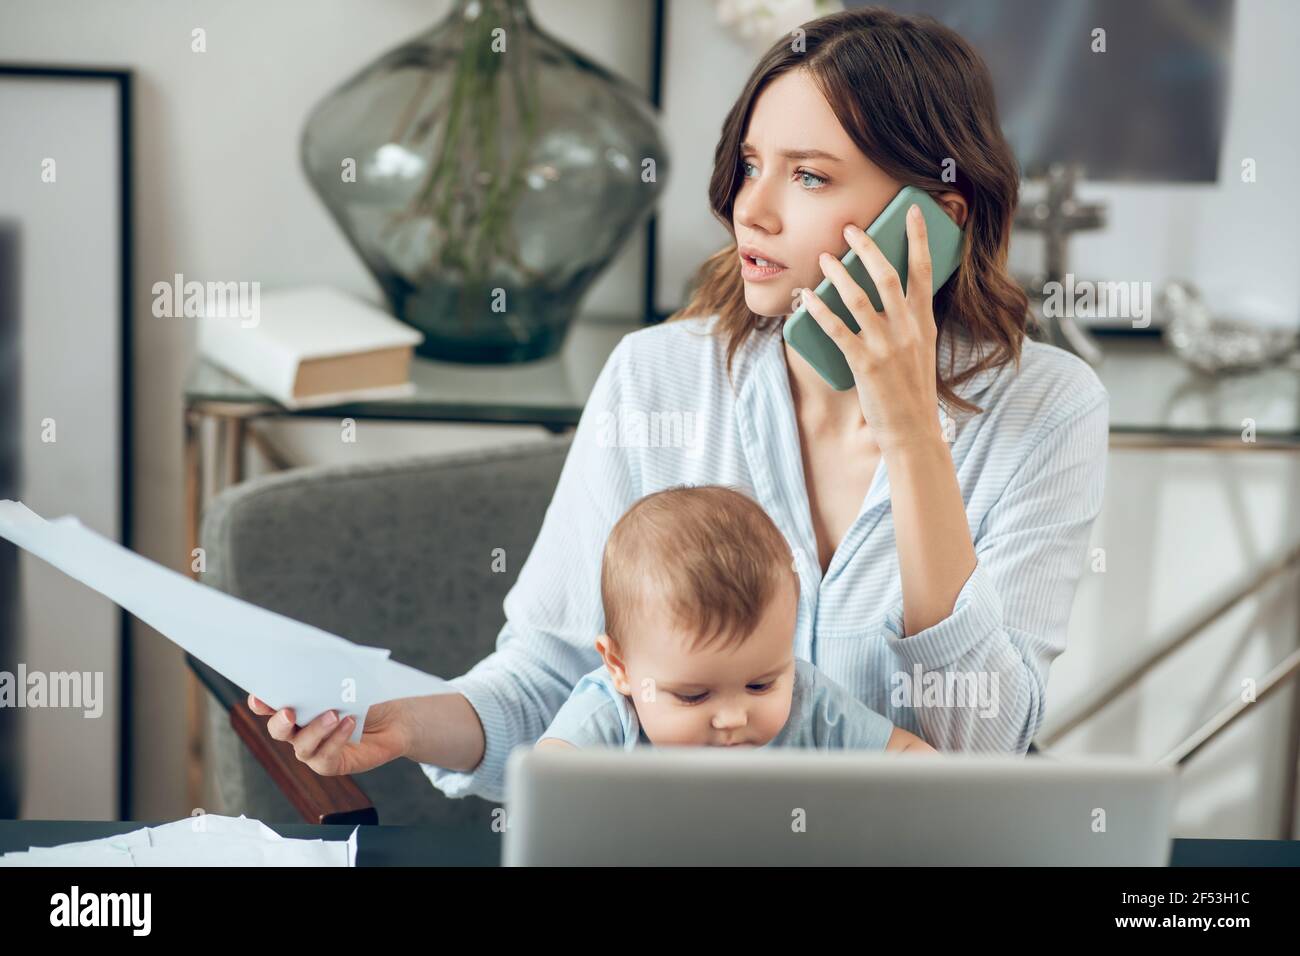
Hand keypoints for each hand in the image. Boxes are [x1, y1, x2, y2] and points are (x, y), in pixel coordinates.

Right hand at [247, 693, 410, 776]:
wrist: (399, 716)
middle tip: (290, 711)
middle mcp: (300, 729)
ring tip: (333, 715)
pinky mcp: (332, 764)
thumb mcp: (350, 681)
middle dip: (279, 721)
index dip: (261, 703)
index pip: (270, 705)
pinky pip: (325, 757)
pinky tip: (349, 724)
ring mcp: (315, 748)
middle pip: (278, 729)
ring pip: (301, 746)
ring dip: (315, 730)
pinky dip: (336, 739)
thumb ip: (329, 677)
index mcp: (298, 704)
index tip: (259, 698)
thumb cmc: (370, 694)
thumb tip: (316, 667)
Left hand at [798, 203, 942, 451]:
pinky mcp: (865, 364)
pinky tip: (806, 298)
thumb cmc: (912, 388)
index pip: (924, 271)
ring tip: (823, 258)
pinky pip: (837, 330)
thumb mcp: (921, 348)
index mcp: (925, 323)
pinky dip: (819, 311)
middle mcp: (908, 329)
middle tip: (850, 228)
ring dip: (837, 274)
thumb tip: (886, 292)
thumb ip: (908, 320)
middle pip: (887, 276)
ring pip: (858, 298)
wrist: (913, 429)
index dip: (917, 238)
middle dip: (868, 247)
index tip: (912, 211)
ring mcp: (886, 346)